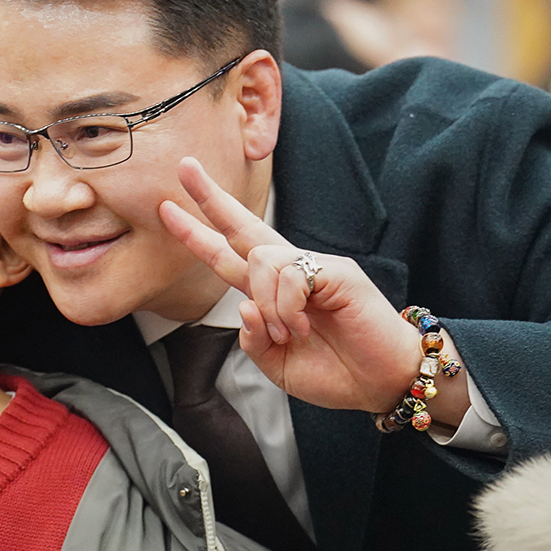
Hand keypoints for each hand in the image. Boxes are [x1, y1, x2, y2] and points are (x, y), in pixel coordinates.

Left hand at [159, 158, 430, 414]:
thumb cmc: (336, 372)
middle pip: (243, 226)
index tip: (168, 209)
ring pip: (261, 260)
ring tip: (287, 333)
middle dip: (210, 198)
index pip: (229, 254)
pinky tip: (301, 326)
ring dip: (265, 303)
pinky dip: (286, 307)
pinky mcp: (337, 272)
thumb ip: (253, 339)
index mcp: (272, 293)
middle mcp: (291, 272)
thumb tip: (244, 305)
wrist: (382, 383)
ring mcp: (315, 268)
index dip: (197, 233)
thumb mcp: (278, 364)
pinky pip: (292, 275)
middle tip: (184, 168)